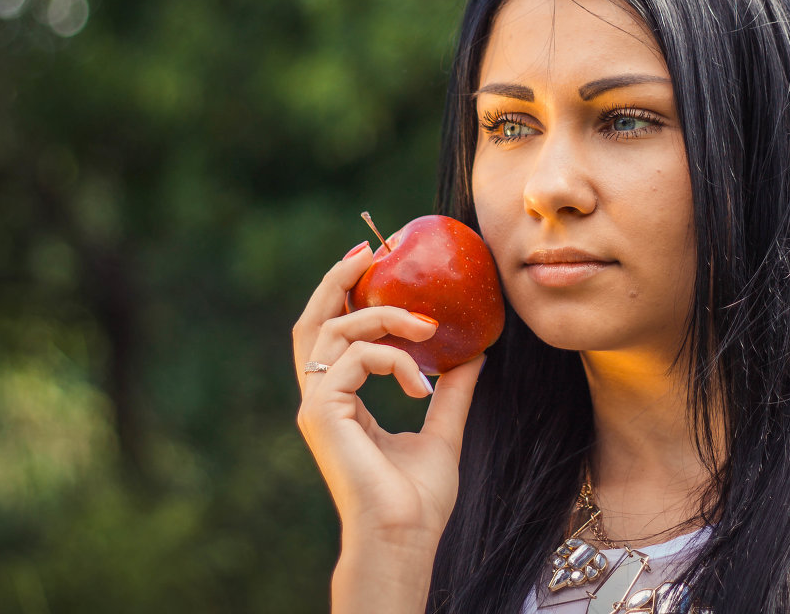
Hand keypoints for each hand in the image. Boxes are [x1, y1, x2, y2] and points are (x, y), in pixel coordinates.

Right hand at [293, 241, 483, 549]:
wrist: (404, 538)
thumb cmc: (418, 500)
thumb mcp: (443, 430)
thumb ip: (453, 391)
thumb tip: (476, 355)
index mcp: (340, 401)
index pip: (331, 335)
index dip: (345, 295)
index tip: (374, 263)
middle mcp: (320, 398)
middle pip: (313, 321)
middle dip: (337, 280)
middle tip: (370, 251)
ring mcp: (316, 405)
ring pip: (334, 330)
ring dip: (384, 318)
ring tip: (427, 328)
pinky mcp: (321, 412)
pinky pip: (355, 358)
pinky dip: (394, 359)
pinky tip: (422, 382)